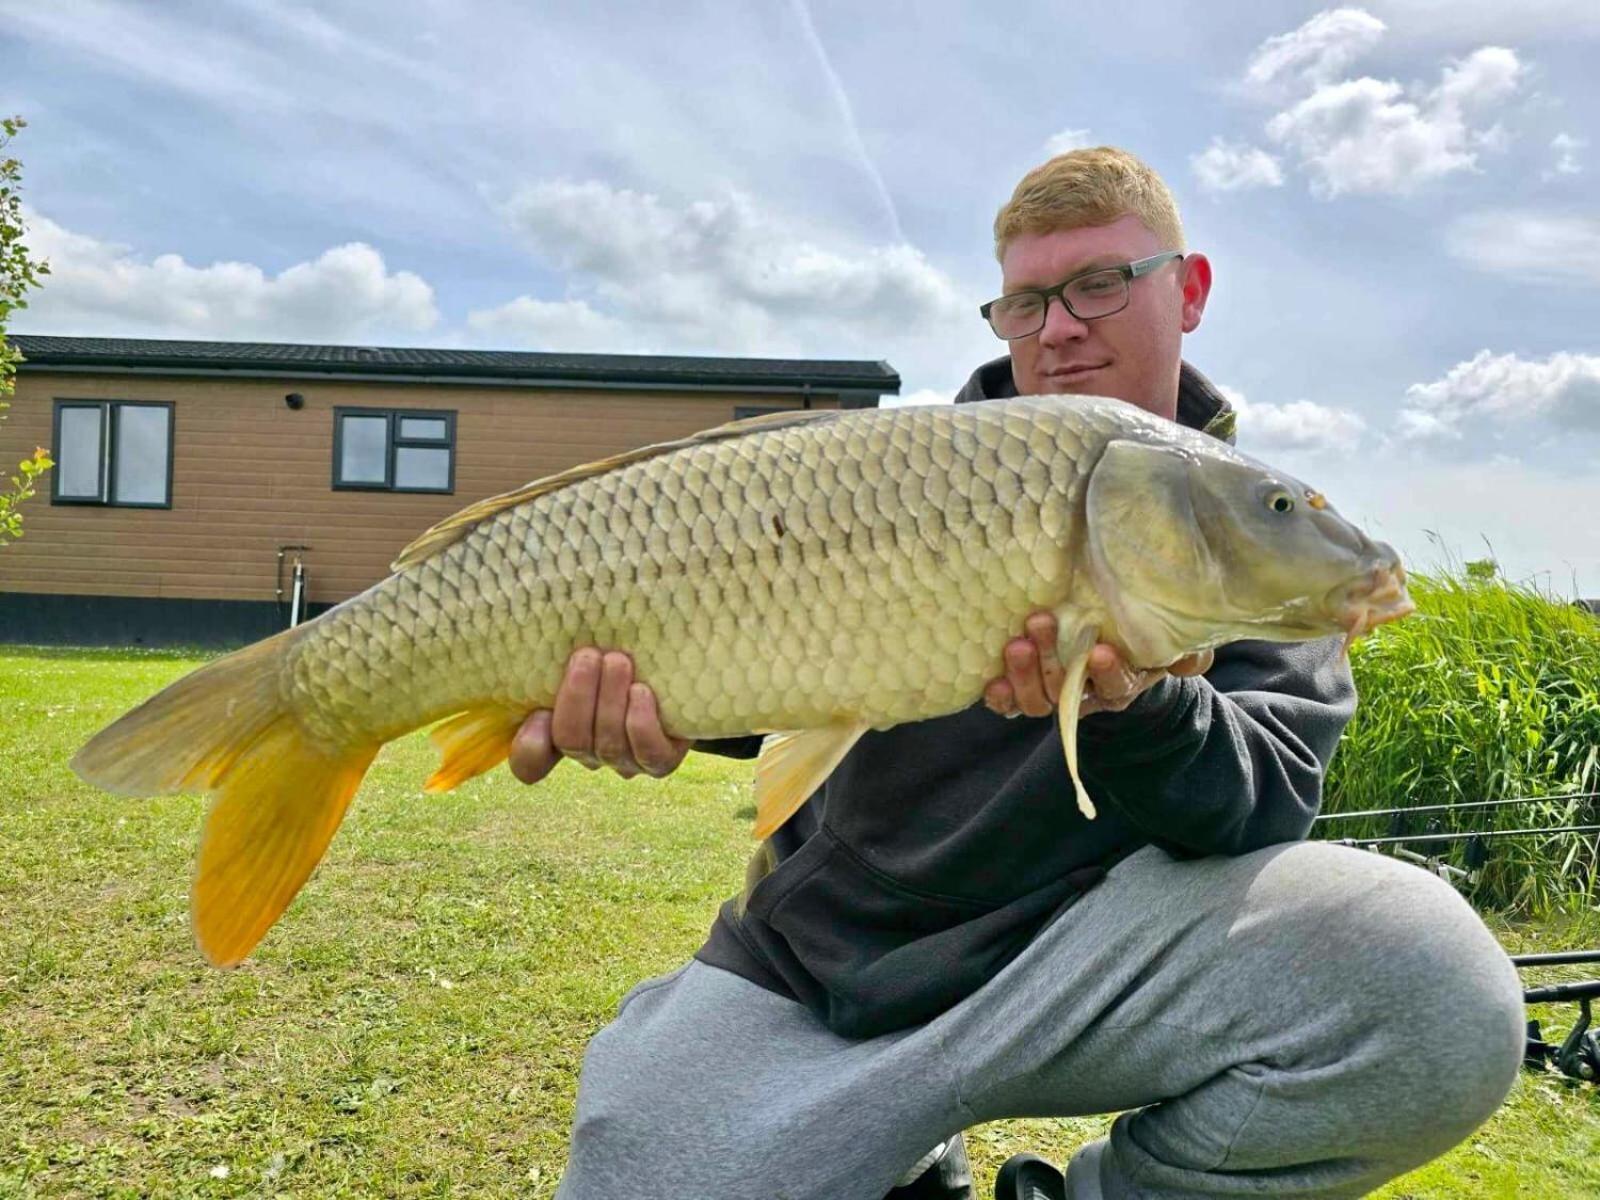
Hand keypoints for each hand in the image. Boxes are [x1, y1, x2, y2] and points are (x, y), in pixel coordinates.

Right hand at [509, 648, 689, 783]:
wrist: (680, 667)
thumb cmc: (623, 649)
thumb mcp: (589, 647)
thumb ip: (561, 648)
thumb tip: (531, 615)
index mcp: (560, 729)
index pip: (531, 760)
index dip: (528, 746)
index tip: (537, 712)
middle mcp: (590, 751)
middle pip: (571, 740)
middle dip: (577, 697)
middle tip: (587, 655)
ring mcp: (626, 760)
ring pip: (608, 746)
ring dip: (610, 700)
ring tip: (618, 661)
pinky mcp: (662, 760)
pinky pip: (649, 755)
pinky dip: (641, 724)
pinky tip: (641, 691)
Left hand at [982, 612, 1212, 718]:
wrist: (1108, 656)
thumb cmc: (1137, 645)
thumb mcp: (1165, 645)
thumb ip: (1185, 652)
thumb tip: (1195, 658)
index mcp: (1123, 683)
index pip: (1117, 685)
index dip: (1108, 673)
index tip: (1098, 652)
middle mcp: (1088, 695)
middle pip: (1067, 691)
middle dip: (1051, 662)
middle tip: (1039, 623)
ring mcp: (1055, 696)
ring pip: (1038, 700)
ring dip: (1024, 674)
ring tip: (1015, 644)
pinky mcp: (1027, 692)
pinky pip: (1011, 704)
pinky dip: (1000, 697)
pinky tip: (991, 682)